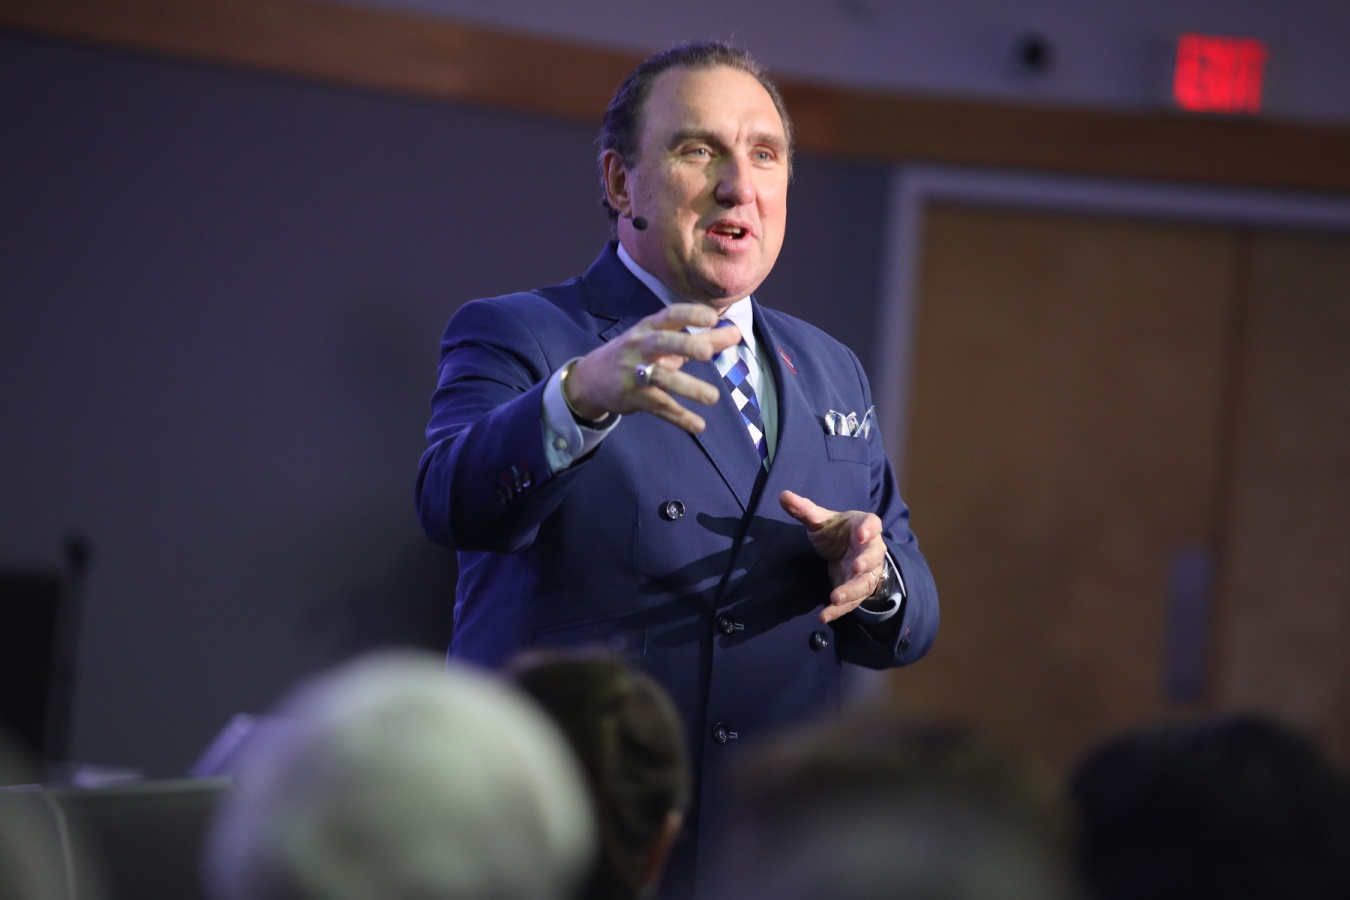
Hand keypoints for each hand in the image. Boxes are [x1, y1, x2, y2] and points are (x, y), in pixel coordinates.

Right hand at [564, 303, 742, 433]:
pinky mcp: (632, 397)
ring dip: (687, 387)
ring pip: (661, 378)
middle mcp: (640, 346)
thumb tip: (736, 333)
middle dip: (684, 345)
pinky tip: (698, 425)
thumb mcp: (664, 341)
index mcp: (650, 327)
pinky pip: (658, 406)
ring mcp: (634, 372)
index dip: (690, 315)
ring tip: (713, 397)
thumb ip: (700, 338)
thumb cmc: (638, 353)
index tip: (713, 318)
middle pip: (662, 343)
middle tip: (707, 352)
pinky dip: (678, 417)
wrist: (591, 378)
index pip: (670, 315)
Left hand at [779, 490, 887, 623]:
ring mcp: (867, 572)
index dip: (868, 529)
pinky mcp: (857, 590)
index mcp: (864, 526)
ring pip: (864, 583)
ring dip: (851, 591)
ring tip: (835, 598)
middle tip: (856, 567)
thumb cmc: (837, 531)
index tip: (860, 534)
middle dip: (865, 563)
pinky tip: (824, 616)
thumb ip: (804, 510)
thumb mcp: (821, 520)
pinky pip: (852, 602)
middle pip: (873, 556)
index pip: (872, 524)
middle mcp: (871, 549)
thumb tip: (783, 496)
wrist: (848, 550)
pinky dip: (839, 610)